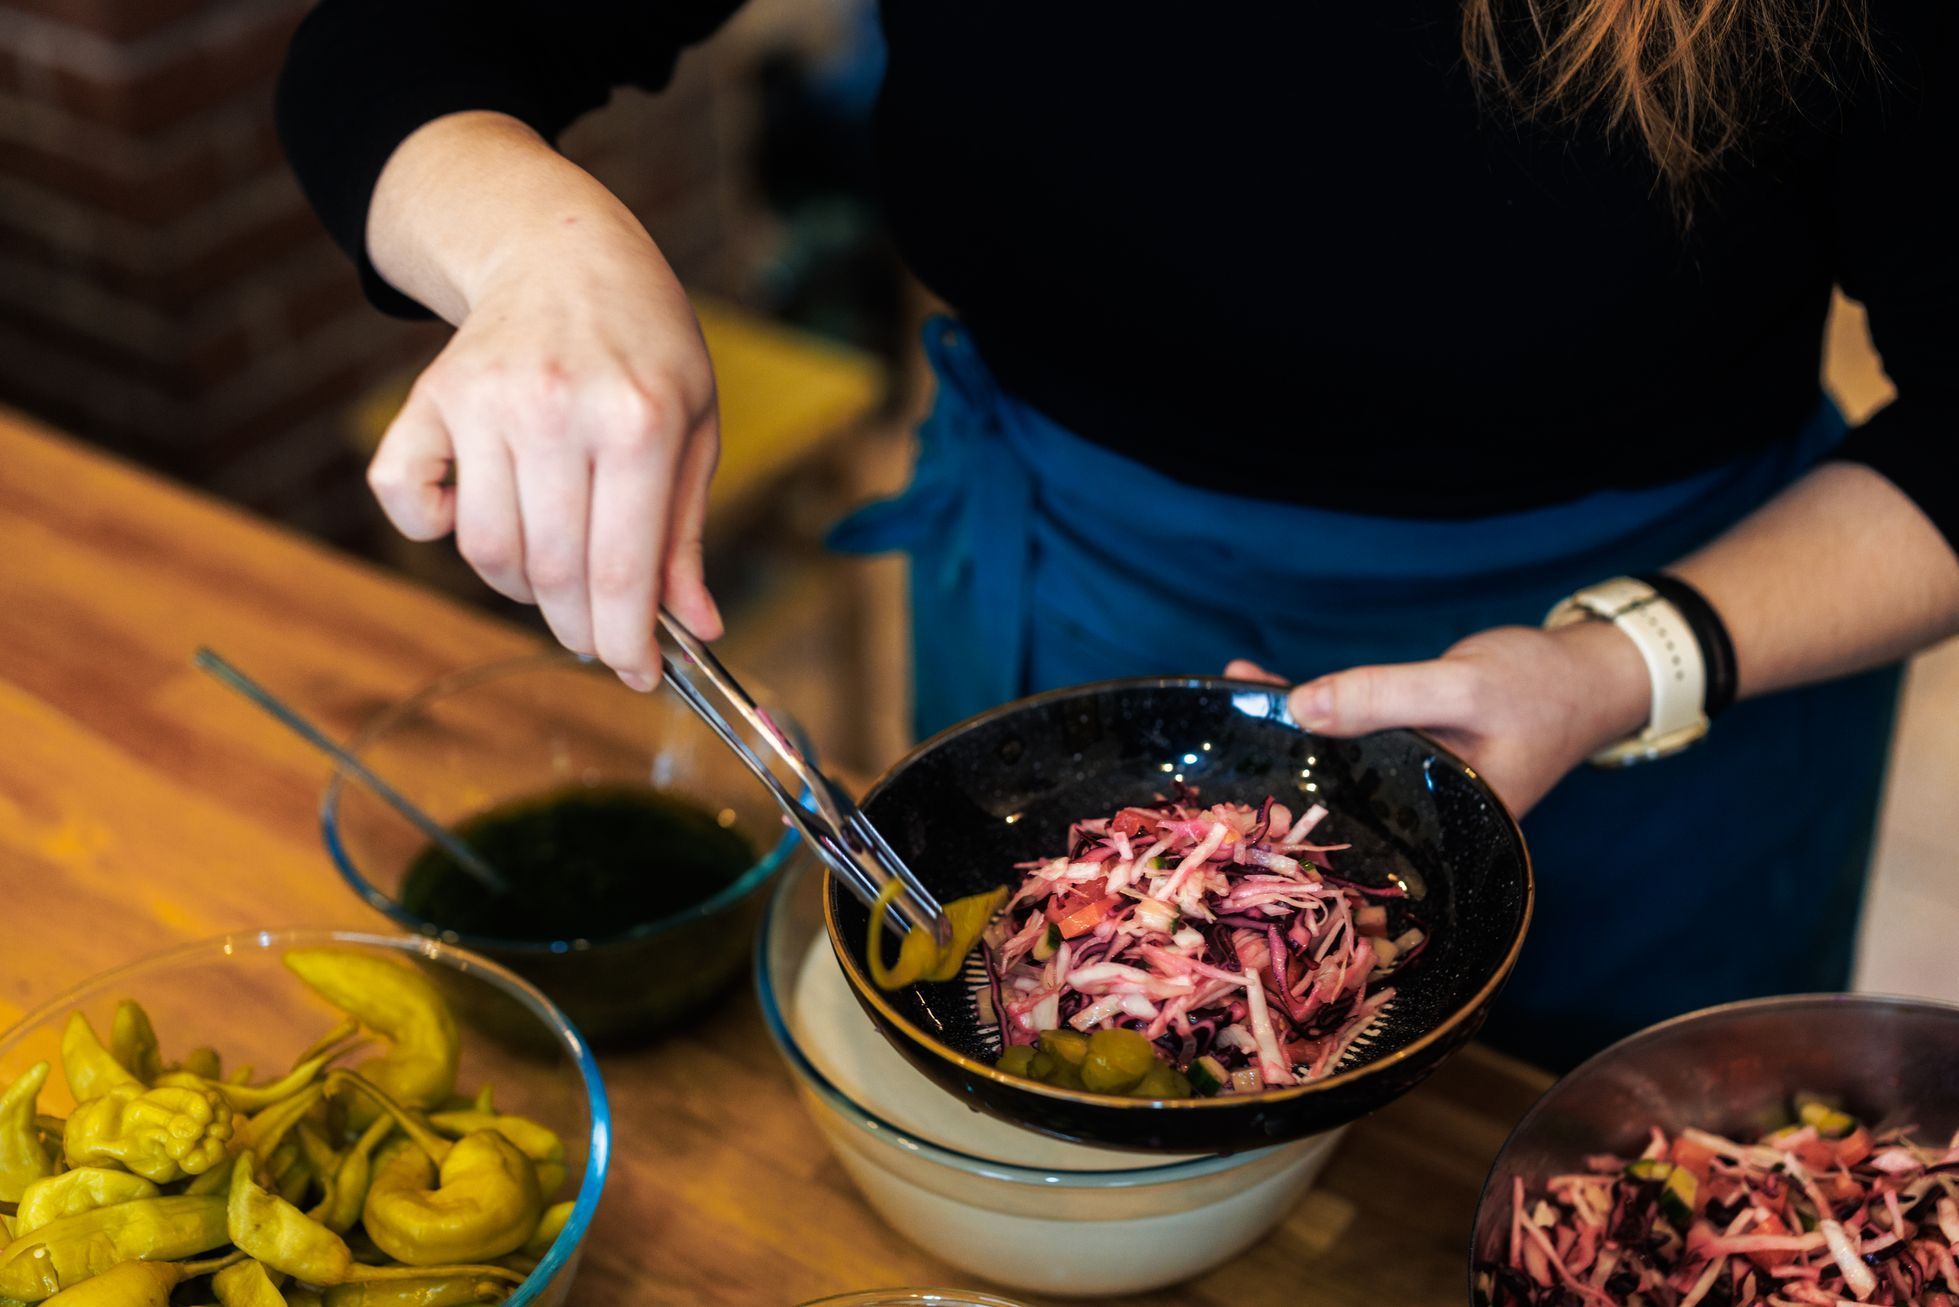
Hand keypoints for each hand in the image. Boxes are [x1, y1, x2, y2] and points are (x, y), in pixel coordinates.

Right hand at [365, 122, 720, 690]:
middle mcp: (553, 410)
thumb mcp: (695, 426)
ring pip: (486, 552)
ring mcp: (481, 402)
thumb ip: (687, 534)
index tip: (637, 675)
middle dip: (579, 627)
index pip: (621, 571)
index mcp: (638, 421)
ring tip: (556, 569)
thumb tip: (697, 630)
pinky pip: (406, 501)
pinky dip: (434, 531)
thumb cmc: (645, 346)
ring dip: (520, 589)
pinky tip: (480, 514)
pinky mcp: (427, 400)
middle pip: (550, 574)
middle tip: (597, 633)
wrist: (564, 253)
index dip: (626, 643)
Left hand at [1226, 622, 1651, 815]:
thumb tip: (1299, 707)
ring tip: (1229, 703)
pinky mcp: (1407, 753)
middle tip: (1214, 742)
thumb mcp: (1460, 688)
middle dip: (1277, 772)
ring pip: (1337, 763)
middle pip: (1334, 799)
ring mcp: (1411, 786)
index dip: (1290, 817)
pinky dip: (1317, 711)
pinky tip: (1270, 688)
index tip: (1232, 792)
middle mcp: (1419, 818)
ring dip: (1288, 734)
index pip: (1351, 833)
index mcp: (1439, 830)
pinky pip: (1352, 736)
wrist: (1592, 672)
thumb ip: (1383, 699)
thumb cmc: (1540, 685)